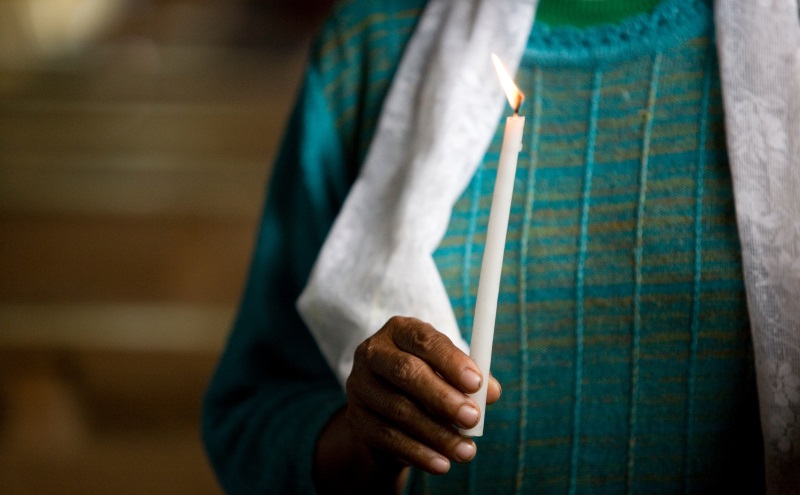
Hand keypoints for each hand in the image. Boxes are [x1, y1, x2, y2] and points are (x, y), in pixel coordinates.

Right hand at [345, 316, 501, 474]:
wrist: (384, 415)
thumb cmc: (425, 383)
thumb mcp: (448, 374)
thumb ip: (470, 379)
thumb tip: (491, 392)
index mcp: (400, 331)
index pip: (424, 340)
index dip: (451, 361)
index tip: (477, 382)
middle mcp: (374, 354)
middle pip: (406, 372)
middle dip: (443, 397)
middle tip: (472, 418)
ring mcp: (360, 386)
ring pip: (399, 410)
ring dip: (437, 433)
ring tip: (465, 450)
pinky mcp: (357, 419)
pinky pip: (388, 438)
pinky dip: (419, 453)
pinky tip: (442, 463)